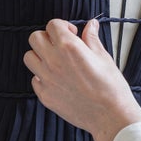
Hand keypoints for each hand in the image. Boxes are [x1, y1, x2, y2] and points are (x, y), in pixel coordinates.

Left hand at [24, 19, 140, 140]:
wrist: (110, 116)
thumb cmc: (111, 88)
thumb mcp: (103, 57)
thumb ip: (91, 39)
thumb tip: (90, 25)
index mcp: (69, 47)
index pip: (52, 25)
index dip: (62, 26)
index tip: (70, 33)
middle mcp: (54, 61)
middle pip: (35, 38)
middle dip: (47, 37)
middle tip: (59, 45)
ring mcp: (47, 79)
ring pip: (29, 57)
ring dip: (40, 56)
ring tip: (55, 61)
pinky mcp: (45, 95)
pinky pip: (35, 79)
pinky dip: (42, 76)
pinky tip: (57, 79)